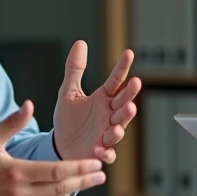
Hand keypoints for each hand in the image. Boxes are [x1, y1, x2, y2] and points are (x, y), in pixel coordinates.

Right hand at [0, 101, 106, 195]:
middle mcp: (19, 192)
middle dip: (85, 180)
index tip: (95, 164)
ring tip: (93, 181)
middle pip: (61, 187)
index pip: (57, 172)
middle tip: (102, 173)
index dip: (79, 169)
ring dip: (77, 190)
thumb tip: (28, 105)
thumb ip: (11, 123)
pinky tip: (70, 190)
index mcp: (15, 172)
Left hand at [53, 41, 141, 163]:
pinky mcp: (100, 151)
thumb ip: (75, 69)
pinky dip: (106, 152)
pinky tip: (101, 148)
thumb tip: (80, 42)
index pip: (116, 81)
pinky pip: (107, 153)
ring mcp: (106, 133)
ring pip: (119, 127)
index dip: (122, 67)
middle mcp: (109, 114)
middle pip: (123, 103)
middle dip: (129, 94)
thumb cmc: (69, 119)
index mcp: (103, 98)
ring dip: (122, 122)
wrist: (61, 146)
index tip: (128, 53)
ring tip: (124, 115)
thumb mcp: (68, 92)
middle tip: (135, 83)